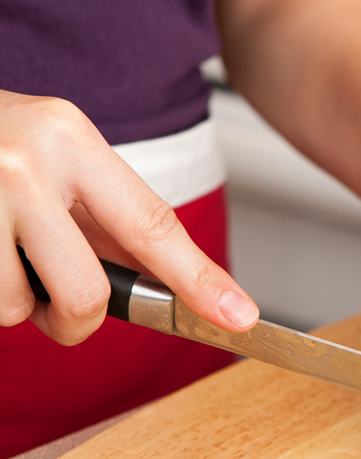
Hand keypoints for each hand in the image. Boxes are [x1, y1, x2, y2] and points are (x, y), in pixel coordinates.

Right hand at [0, 90, 257, 343]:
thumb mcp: (55, 155)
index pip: (153, 225)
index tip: (239, 316)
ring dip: (13, 303)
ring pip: (17, 310)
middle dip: (76, 319)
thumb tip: (162, 282)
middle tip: (58, 304)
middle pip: (86, 294)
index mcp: (70, 138)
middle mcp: (25, 165)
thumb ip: (103, 217)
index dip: (199, 280)